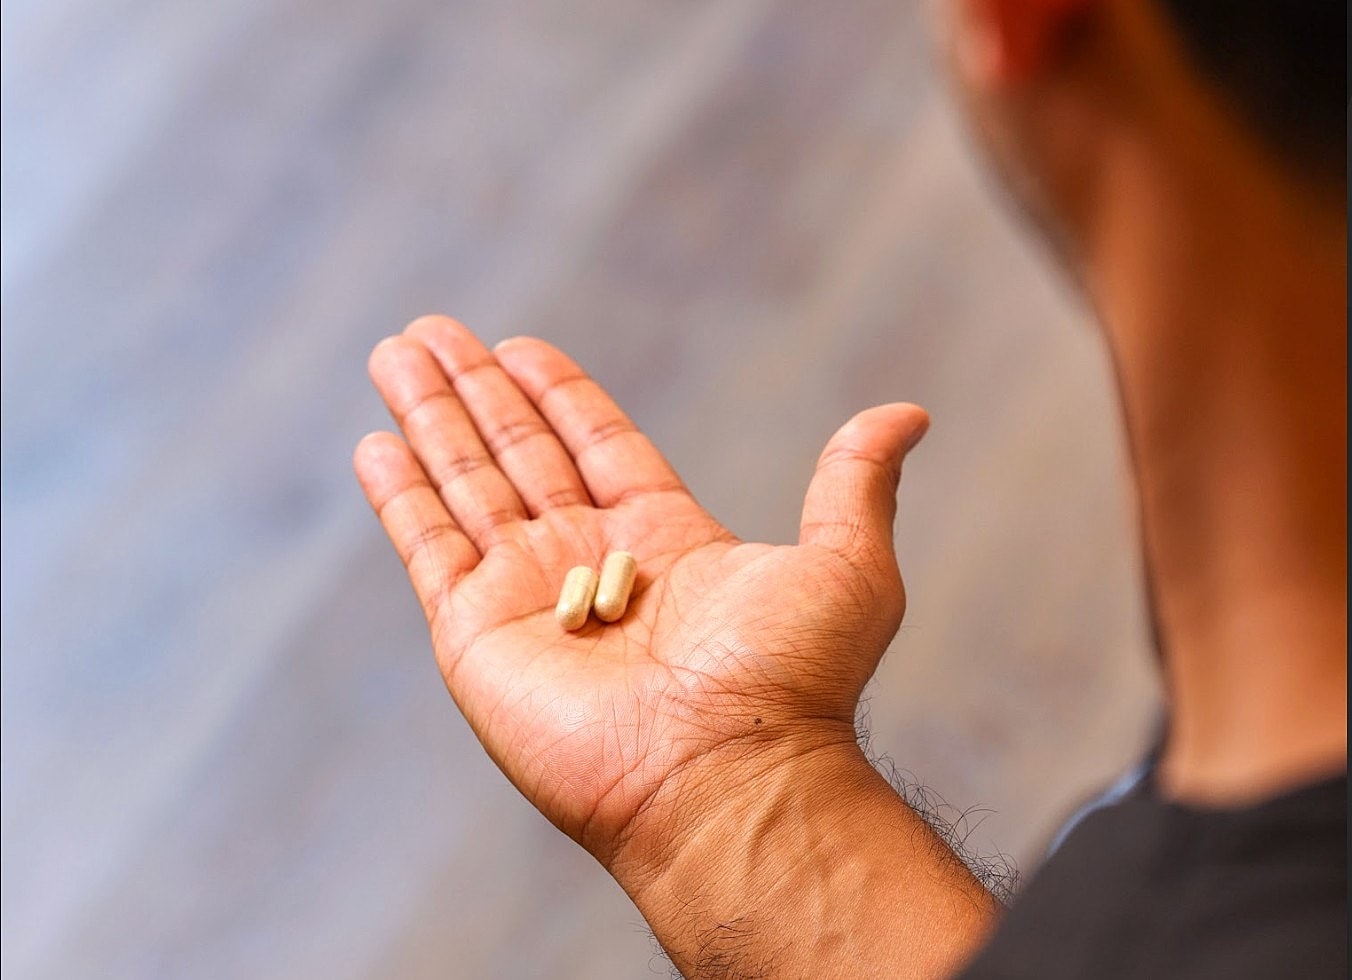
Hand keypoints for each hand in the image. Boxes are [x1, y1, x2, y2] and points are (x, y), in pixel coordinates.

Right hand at [354, 316, 929, 870]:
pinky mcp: (476, 634)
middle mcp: (588, 563)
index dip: (557, 393)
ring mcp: (527, 596)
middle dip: (473, 388)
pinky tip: (376, 442)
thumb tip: (908, 413)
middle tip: (431, 327)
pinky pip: (427, 546)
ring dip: (428, 417)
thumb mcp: (845, 563)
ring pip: (465, 482)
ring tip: (393, 352)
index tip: (516, 343)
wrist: (726, 779)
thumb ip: (855, 480)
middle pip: (517, 451)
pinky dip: (399, 494)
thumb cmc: (792, 683)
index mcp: (664, 541)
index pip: (596, 443)